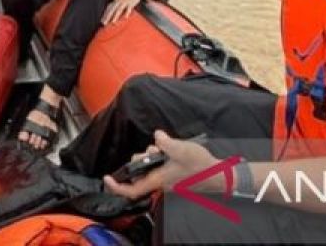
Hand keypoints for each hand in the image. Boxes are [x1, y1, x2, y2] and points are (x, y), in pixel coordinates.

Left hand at [101, 0, 140, 24]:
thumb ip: (113, 2)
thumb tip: (108, 10)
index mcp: (115, 0)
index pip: (108, 8)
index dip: (105, 14)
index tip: (101, 21)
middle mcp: (118, 1)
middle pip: (112, 9)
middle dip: (108, 16)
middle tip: (104, 23)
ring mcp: (124, 1)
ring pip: (119, 9)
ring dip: (116, 16)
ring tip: (113, 22)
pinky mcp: (131, 3)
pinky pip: (129, 8)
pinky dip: (127, 12)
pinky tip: (125, 17)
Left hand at [104, 131, 218, 199]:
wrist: (218, 175)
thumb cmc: (200, 165)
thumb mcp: (181, 149)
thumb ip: (166, 142)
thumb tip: (157, 136)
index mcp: (159, 180)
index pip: (132, 189)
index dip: (117, 186)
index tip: (108, 178)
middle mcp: (161, 183)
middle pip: (140, 174)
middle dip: (140, 159)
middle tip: (153, 149)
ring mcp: (167, 181)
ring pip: (150, 169)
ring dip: (152, 156)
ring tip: (164, 146)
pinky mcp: (173, 177)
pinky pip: (159, 168)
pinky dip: (160, 158)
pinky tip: (169, 149)